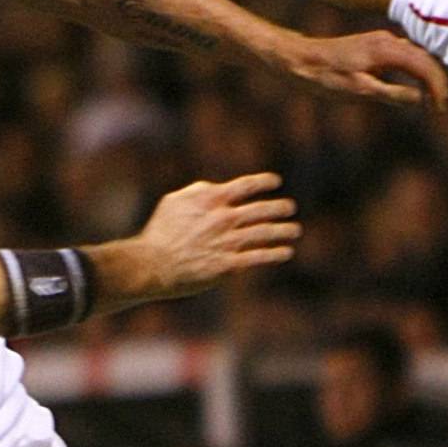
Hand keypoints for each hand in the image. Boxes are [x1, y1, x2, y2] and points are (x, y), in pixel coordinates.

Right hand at [109, 172, 299, 301]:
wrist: (152, 263)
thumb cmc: (160, 232)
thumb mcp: (174, 202)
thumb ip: (198, 192)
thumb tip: (216, 188)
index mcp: (210, 200)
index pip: (245, 186)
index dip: (264, 182)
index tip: (276, 182)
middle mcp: (222, 218)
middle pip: (261, 210)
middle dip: (280, 208)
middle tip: (290, 207)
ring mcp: (227, 242)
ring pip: (264, 233)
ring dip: (283, 230)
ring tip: (295, 230)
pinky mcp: (228, 265)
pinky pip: (259, 257)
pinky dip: (275, 253)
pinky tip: (287, 252)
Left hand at [277, 28, 447, 110]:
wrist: (300, 59)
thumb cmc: (326, 77)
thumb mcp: (358, 91)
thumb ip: (391, 94)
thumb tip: (419, 99)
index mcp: (387, 49)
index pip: (424, 67)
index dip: (437, 88)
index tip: (441, 109)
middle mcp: (387, 40)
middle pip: (425, 59)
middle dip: (437, 82)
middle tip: (442, 107)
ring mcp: (381, 41)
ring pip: (417, 56)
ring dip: (428, 76)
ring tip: (433, 99)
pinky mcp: (374, 45)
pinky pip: (405, 55)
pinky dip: (416, 70)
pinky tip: (415, 84)